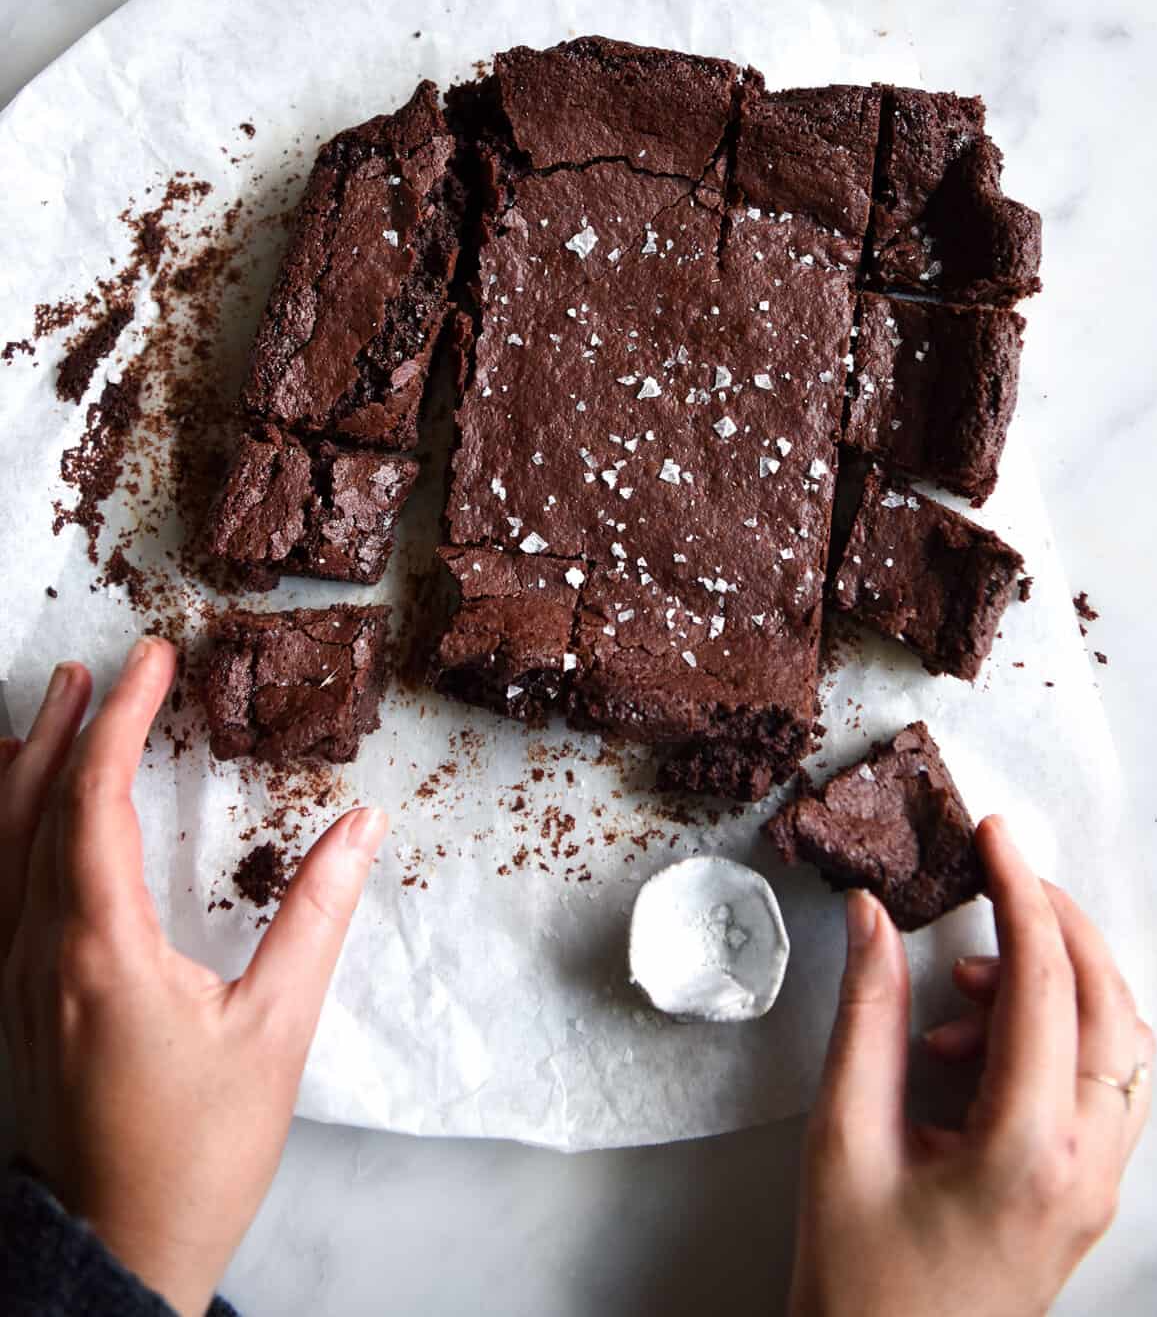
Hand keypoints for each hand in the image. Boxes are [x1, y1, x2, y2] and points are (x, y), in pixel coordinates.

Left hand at [1, 637, 386, 1316]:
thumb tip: (362, 826)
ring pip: (0, 847)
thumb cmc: (199, 1154)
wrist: (119, 1254)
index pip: (95, 800)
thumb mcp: (276, 1032)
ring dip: (26, 769)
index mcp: (99, 950)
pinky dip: (4, 830)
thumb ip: (316, 918)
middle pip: (34, 810)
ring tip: (48, 709)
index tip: (150, 661)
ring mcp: (13, 981)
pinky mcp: (12, 1007)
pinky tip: (16, 813)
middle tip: (97, 666)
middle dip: (66, 727)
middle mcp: (38, 953)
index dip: (120, 720)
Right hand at [789, 815, 1153, 1316]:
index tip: (994, 835)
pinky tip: (973, 1044)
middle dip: (1058, 923)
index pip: (1046, 984)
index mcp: (1029, 1149)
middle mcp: (1088, 1165)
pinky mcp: (1087, 1195)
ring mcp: (1098, 1185)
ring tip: (958, 988)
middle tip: (998, 875)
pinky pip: (1105, 1086)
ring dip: (1058, 985)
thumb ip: (865, 1018)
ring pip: (1121, 1045)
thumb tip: (872, 916)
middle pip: (1111, 1004)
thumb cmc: (859, 1280)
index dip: (1020, 893)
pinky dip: (1058, 1036)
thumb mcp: (844, 1138)